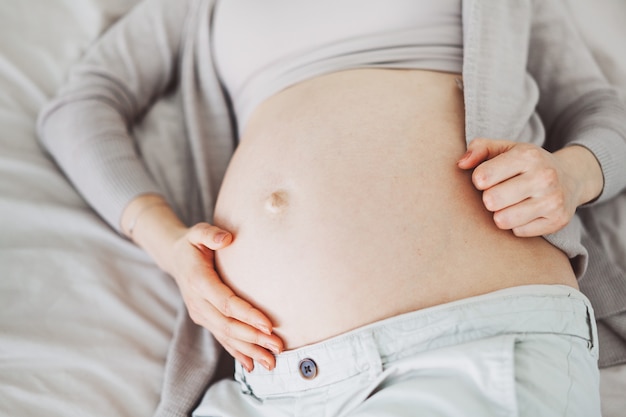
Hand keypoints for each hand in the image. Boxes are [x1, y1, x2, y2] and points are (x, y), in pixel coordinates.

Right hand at [167, 223, 283, 371]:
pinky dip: (236, 352)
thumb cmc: (192, 243)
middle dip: (253, 338)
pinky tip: (251, 365)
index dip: (247, 315)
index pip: (226, 302)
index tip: (268, 324)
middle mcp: (198, 302)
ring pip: (225, 336)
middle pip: (228, 325)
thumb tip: (225, 239)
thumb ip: (210, 234)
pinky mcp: (205, 319)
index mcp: (198, 281)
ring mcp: (200, 314)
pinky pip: (221, 338)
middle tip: (278, 346)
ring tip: (271, 362)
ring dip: (249, 350)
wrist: (175, 258)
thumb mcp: (197, 232)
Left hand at [457, 138, 602, 236]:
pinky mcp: (557, 221)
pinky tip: (526, 212)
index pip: (482, 177)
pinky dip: (517, 225)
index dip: (479, 180)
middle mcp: (544, 177)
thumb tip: (461, 163)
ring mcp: (553, 200)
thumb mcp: (505, 148)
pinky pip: (518, 232)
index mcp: (528, 155)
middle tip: (499, 193)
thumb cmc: (526, 163)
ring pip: (503, 220)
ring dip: (501, 214)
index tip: (487, 178)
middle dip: (489, 199)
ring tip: (510, 203)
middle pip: (491, 201)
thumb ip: (479, 149)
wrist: (571, 177)